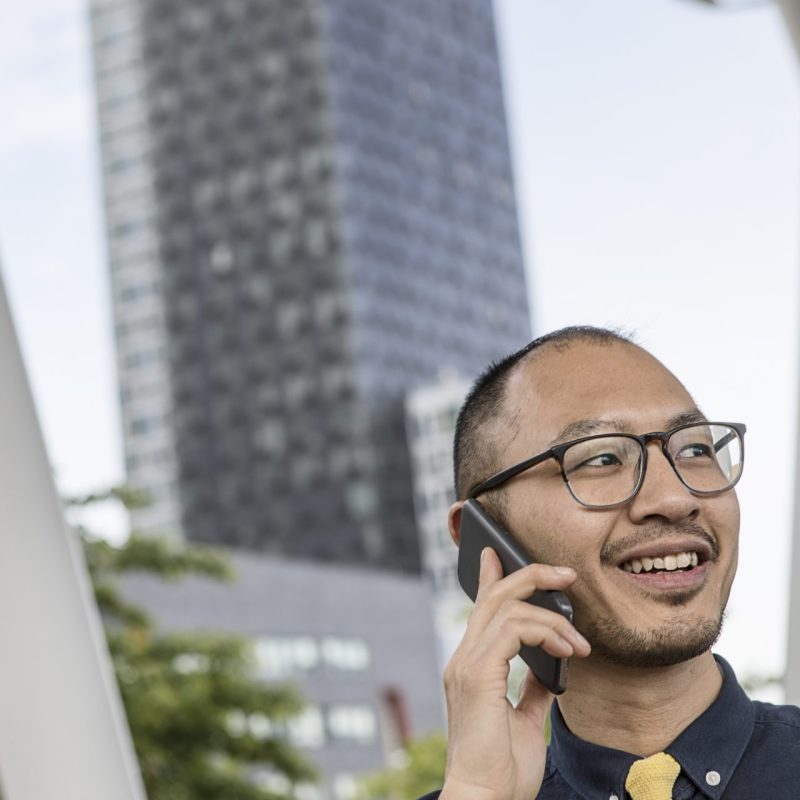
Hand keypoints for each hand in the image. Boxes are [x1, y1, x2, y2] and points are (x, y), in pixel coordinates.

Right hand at [440, 548, 590, 799]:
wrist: (486, 799)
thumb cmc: (503, 769)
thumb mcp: (526, 721)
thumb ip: (534, 689)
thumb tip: (552, 668)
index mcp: (472, 667)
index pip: (481, 609)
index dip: (491, 577)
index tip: (498, 554)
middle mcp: (464, 659)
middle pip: (494, 597)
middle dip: (530, 576)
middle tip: (566, 575)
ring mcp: (467, 664)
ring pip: (506, 607)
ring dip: (552, 617)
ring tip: (579, 641)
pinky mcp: (477, 674)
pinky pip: (513, 630)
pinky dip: (544, 632)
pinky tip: (566, 649)